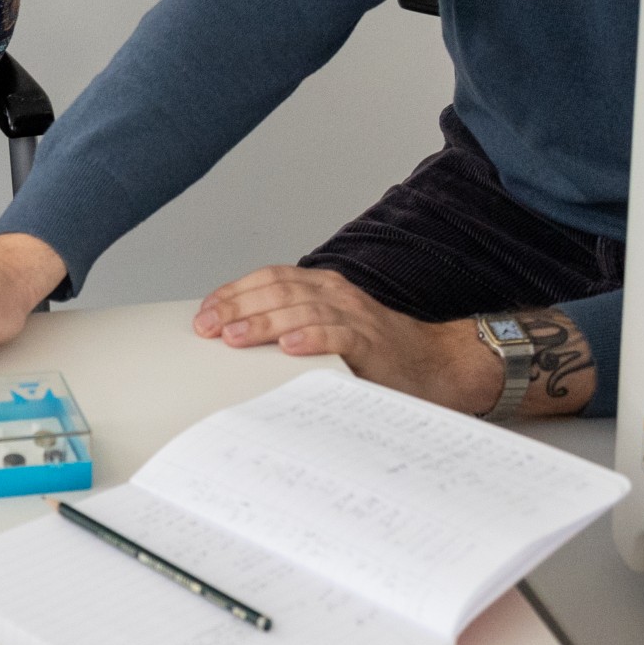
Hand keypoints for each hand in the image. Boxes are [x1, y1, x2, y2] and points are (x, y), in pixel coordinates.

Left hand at [193, 266, 507, 413]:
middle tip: (207, 327)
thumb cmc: (377, 352)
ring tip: (236, 339)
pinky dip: (311, 338)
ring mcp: (355, 315)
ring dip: (263, 323)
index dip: (234, 292)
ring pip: (300, 309)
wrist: (438, 365)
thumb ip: (292, 326)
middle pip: (276, 291)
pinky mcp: (372, 342)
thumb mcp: (328, 330)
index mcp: (321, 287)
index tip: (205, 312)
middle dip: (237, 308)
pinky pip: (338, 335)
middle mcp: (335, 293)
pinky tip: (289, 347)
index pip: (268, 279)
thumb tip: (238, 337)